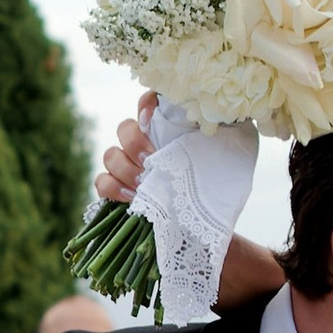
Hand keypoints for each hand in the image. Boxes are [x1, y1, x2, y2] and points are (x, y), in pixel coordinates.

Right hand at [92, 97, 277, 310]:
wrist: (203, 229)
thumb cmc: (211, 193)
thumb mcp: (222, 164)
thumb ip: (217, 142)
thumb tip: (231, 122)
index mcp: (166, 132)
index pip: (149, 103)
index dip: (145, 104)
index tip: (151, 118)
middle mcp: (143, 146)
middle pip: (125, 128)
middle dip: (134, 143)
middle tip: (150, 161)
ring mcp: (126, 168)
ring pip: (110, 154)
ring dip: (124, 168)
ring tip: (142, 185)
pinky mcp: (114, 191)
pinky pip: (101, 182)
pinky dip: (111, 188)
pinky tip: (129, 198)